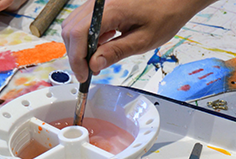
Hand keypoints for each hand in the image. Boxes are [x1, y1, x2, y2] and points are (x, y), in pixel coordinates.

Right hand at [62, 0, 213, 82]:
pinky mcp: (101, 4)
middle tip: (89, 71)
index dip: (76, 59)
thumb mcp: (143, 41)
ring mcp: (98, 1)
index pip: (79, 34)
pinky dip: (86, 37)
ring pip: (73, 25)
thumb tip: (94, 65)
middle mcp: (100, 2)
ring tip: (96, 60)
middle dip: (76, 54)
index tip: (83, 75)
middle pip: (71, 29)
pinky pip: (83, 21)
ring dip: (79, 46)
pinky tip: (101, 45)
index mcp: (110, 9)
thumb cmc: (165, 14)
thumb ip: (116, 52)